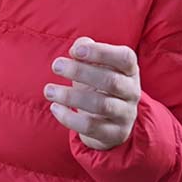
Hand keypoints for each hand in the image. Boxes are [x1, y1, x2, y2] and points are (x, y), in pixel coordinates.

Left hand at [43, 36, 140, 150]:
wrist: (109, 121)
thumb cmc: (98, 84)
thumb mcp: (95, 65)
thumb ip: (86, 50)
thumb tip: (78, 47)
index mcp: (129, 70)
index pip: (125, 57)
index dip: (101, 52)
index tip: (75, 51)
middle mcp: (132, 92)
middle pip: (110, 81)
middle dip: (80, 72)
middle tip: (55, 65)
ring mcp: (125, 114)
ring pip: (101, 105)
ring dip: (71, 96)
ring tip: (49, 90)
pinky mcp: (114, 134)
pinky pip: (91, 127)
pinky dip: (69, 118)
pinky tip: (54, 107)